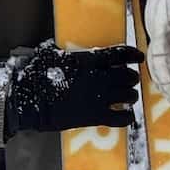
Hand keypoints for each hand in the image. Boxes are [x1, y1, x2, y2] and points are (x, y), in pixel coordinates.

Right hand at [4, 42, 143, 136]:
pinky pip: (120, 117)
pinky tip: (127, 115)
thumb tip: (74, 51)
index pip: (118, 54)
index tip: (140, 57)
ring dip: (131, 95)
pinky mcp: (94, 116)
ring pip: (128, 95)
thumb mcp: (54, 55)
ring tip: (129, 96)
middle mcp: (98, 77)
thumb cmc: (37, 75)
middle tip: (130, 80)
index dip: (132, 54)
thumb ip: (71, 54)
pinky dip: (127, 116)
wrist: (29, 101)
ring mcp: (98, 97)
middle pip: (127, 75)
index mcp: (88, 60)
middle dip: (131, 77)